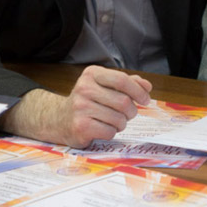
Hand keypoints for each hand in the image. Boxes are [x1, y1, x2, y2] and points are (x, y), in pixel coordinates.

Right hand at [0, 66, 152, 147]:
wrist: (58, 119)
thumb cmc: (89, 101)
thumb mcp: (105, 85)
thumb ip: (127, 83)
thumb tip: (147, 86)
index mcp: (92, 74)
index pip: (122, 80)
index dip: (138, 91)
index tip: (145, 100)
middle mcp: (84, 88)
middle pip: (123, 102)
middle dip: (131, 111)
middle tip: (128, 114)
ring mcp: (80, 108)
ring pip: (118, 119)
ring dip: (121, 123)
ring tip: (113, 121)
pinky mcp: (80, 126)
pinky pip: (109, 132)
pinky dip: (111, 132)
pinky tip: (103, 128)